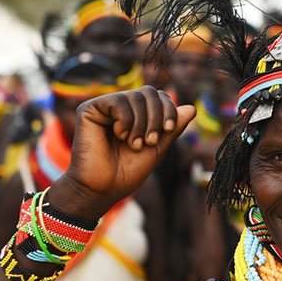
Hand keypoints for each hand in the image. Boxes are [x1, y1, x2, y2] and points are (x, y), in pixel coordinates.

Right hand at [55, 87, 195, 216]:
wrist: (104, 188)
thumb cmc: (128, 172)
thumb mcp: (158, 148)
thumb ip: (173, 128)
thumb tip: (192, 108)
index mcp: (136, 114)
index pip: (158, 96)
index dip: (168, 108)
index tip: (169, 130)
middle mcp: (120, 107)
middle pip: (149, 92)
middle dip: (156, 116)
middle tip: (151, 141)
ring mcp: (104, 107)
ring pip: (134, 96)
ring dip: (141, 124)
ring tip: (134, 145)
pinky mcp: (89, 109)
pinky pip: (117, 101)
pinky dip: (125, 120)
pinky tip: (119, 136)